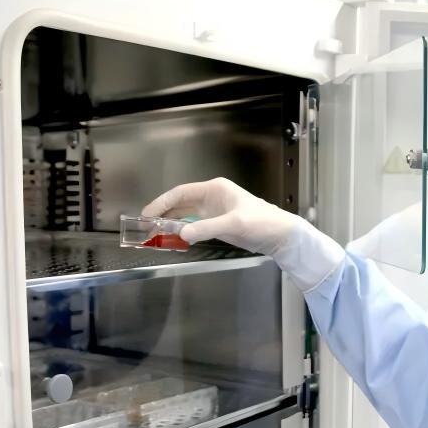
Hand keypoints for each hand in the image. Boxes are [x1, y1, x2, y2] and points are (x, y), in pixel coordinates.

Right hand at [142, 177, 297, 255]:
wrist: (281, 235)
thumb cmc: (262, 222)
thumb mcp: (234, 224)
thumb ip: (207, 228)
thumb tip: (181, 233)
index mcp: (215, 189)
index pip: (181, 193)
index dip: (162, 202)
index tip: (148, 213)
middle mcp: (212, 198)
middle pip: (180, 203)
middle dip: (163, 213)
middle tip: (146, 226)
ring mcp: (214, 212)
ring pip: (186, 215)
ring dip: (171, 223)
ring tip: (155, 233)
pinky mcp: (218, 224)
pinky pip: (194, 226)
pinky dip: (183, 231)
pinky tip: (174, 238)